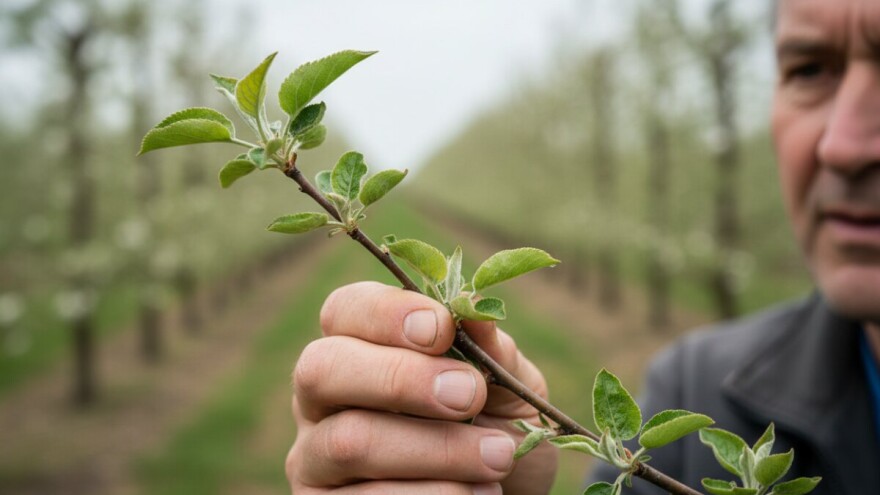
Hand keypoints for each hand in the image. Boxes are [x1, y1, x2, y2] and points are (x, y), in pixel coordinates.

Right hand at [286, 281, 557, 493]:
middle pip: (322, 369)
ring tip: (497, 457)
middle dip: (400, 378)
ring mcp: (314, 458)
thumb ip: (491, 349)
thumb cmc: (496, 430)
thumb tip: (476, 309)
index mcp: (357, 347)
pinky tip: (478, 492)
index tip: (443, 329)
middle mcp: (321, 399)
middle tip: (469, 395)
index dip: (386, 314)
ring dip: (436, 449)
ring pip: (349, 442)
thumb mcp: (506, 386)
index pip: (344, 309)